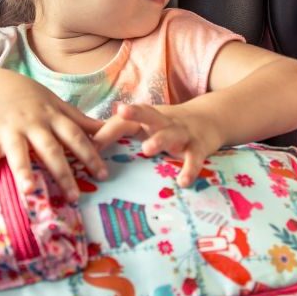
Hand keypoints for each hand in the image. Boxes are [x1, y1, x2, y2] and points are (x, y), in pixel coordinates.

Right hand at [0, 68, 106, 200]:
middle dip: (63, 171)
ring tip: (28, 191)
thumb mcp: (57, 105)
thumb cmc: (31, 98)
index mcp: (53, 117)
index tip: (103, 174)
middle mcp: (34, 124)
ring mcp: (11, 130)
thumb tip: (108, 128)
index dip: (90, 154)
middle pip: (51, 149)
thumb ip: (81, 120)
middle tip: (74, 195)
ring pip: (19, 152)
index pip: (76, 136)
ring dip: (23, 171)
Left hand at [93, 103, 221, 186]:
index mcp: (147, 118)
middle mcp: (163, 122)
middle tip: (121, 112)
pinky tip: (182, 182)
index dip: (106, 130)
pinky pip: (194, 158)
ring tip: (147, 149)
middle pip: (148, 114)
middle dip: (135, 113)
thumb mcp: (146, 125)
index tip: (86, 144)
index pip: (123, 120)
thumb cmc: (168, 126)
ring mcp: (181, 133)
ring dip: (159, 139)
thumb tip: (86, 144)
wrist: (210, 119)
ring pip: (170, 133)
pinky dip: (189, 169)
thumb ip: (120, 131)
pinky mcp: (198, 147)